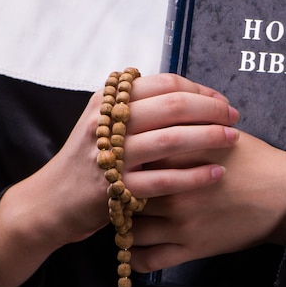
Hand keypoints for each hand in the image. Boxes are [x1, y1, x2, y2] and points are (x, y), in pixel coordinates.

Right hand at [0, 74, 239, 286]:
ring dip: (208, 137)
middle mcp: (106, 123)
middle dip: (210, 110)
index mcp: (107, 101)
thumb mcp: (101, 122)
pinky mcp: (115, 190)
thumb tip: (185, 94)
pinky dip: (195, 176)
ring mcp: (110, 156)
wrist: (51, 202)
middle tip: (234, 118)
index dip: (199, 90)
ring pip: (170, 139)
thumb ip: (135, 106)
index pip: (164, 84)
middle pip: (171, 106)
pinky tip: (217, 174)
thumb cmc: (86, 160)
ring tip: (233, 140)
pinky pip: (164, 180)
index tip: (221, 102)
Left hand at [128, 131, 285, 272]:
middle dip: (115, 191)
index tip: (119, 160)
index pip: (132, 157)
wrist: (285, 196)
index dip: (120, 158)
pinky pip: (148, 260)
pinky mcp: (192, 249)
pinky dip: (136, 256)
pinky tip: (137, 245)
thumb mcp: (219, 134)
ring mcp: (181, 224)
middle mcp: (173, 193)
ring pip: (129, 229)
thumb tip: (153, 121)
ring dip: (123, 224)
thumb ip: (183, 128)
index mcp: (178, 160)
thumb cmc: (254, 161)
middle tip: (115, 189)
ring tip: (125, 217)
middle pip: (123, 192)